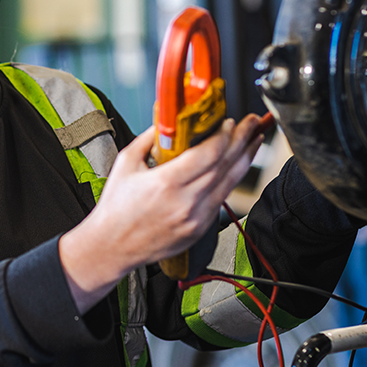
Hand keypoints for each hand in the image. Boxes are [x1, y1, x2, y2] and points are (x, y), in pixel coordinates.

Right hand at [59, 114, 264, 312]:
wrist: (112, 246)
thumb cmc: (116, 207)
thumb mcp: (126, 163)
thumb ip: (149, 138)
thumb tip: (167, 120)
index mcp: (165, 183)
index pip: (207, 154)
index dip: (223, 136)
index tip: (228, 122)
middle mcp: (185, 202)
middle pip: (224, 166)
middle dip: (241, 140)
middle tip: (252, 123)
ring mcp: (195, 219)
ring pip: (230, 184)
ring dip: (245, 159)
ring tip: (254, 140)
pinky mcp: (199, 229)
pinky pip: (222, 200)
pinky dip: (231, 181)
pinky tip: (236, 167)